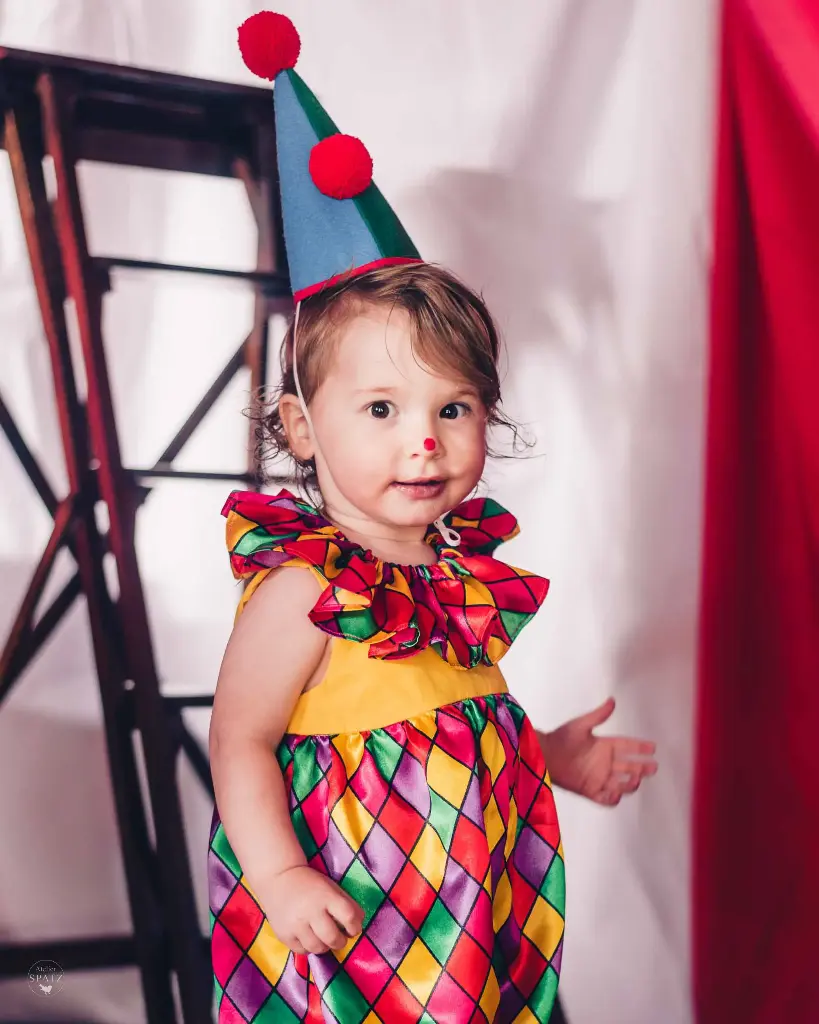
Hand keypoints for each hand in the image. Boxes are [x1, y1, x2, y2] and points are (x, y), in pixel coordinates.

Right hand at [261, 865, 363, 954]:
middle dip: (340, 941)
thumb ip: (347, 903)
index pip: (348, 916)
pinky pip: (302, 951)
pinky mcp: (283, 934)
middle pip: (333, 938)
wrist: (278, 878)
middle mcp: (310, 911)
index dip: (355, 927)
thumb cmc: (310, 883)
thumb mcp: (331, 887)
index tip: (353, 929)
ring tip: (324, 938)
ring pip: (318, 948)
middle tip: (340, 938)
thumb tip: (359, 923)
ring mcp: (295, 925)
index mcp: (325, 896)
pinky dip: (309, 947)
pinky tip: (308, 937)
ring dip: (325, 946)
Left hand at [539, 698, 657, 805]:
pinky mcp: (590, 790)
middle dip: (642, 767)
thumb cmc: (560, 738)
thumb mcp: (581, 725)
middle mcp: (604, 763)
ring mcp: (598, 778)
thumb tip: (612, 700)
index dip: (640, 747)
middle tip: (653, 766)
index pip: (627, 747)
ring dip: (631, 783)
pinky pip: (606, 798)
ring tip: (636, 779)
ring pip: (622, 783)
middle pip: (629, 767)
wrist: (544, 756)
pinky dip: (613, 798)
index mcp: (604, 746)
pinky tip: (617, 792)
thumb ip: (598, 716)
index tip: (653, 747)